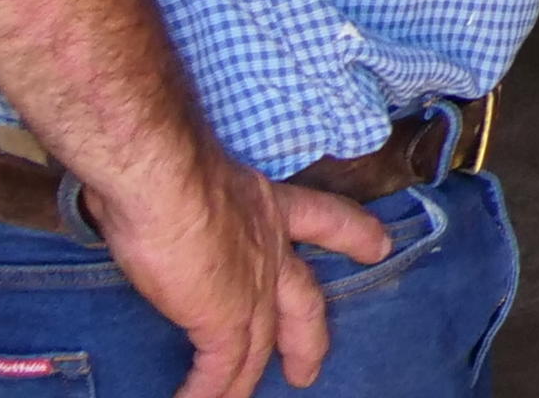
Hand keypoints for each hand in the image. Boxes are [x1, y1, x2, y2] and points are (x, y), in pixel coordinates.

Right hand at [84, 140, 398, 395]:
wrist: (164, 175)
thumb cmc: (169, 163)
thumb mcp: (195, 177)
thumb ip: (192, 200)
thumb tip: (160, 205)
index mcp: (266, 205)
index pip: (322, 218)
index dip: (353, 234)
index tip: (378, 246)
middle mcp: (269, 247)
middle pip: (303, 300)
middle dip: (308, 338)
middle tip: (310, 368)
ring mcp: (252, 287)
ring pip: (257, 347)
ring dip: (243, 382)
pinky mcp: (225, 320)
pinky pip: (221, 370)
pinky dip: (208, 393)